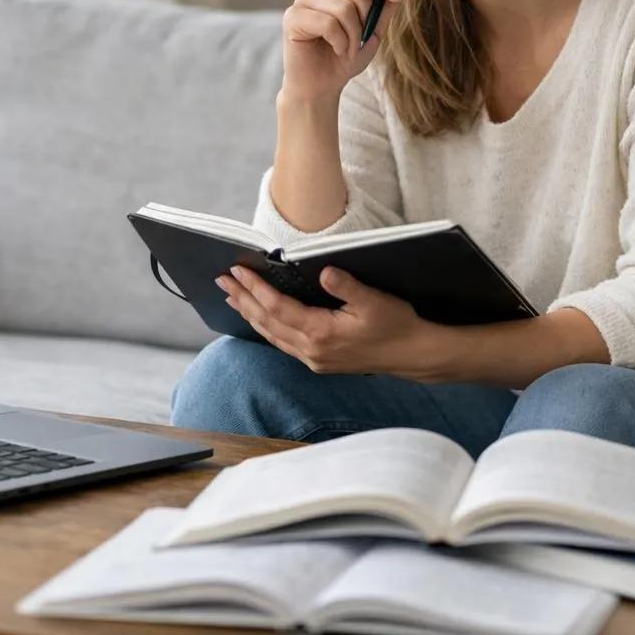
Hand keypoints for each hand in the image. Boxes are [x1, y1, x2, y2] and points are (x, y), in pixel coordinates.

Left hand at [216, 263, 438, 377]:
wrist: (413, 355)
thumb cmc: (396, 325)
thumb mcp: (375, 300)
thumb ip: (347, 286)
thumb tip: (324, 271)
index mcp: (321, 333)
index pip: (277, 307)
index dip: (255, 288)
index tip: (237, 271)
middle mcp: (312, 350)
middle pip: (266, 322)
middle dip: (243, 300)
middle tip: (222, 281)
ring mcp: (314, 359)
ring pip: (272, 335)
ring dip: (250, 314)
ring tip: (233, 297)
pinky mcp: (319, 362)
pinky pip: (283, 344)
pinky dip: (266, 328)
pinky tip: (260, 319)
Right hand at [279, 0, 406, 105]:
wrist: (322, 87)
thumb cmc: (345, 58)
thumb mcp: (375, 30)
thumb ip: (386, 2)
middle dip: (367, 17)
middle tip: (361, 38)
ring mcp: (303, 0)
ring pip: (343, 8)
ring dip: (353, 36)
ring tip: (348, 49)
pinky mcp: (293, 17)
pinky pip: (328, 23)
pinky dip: (340, 42)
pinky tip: (336, 51)